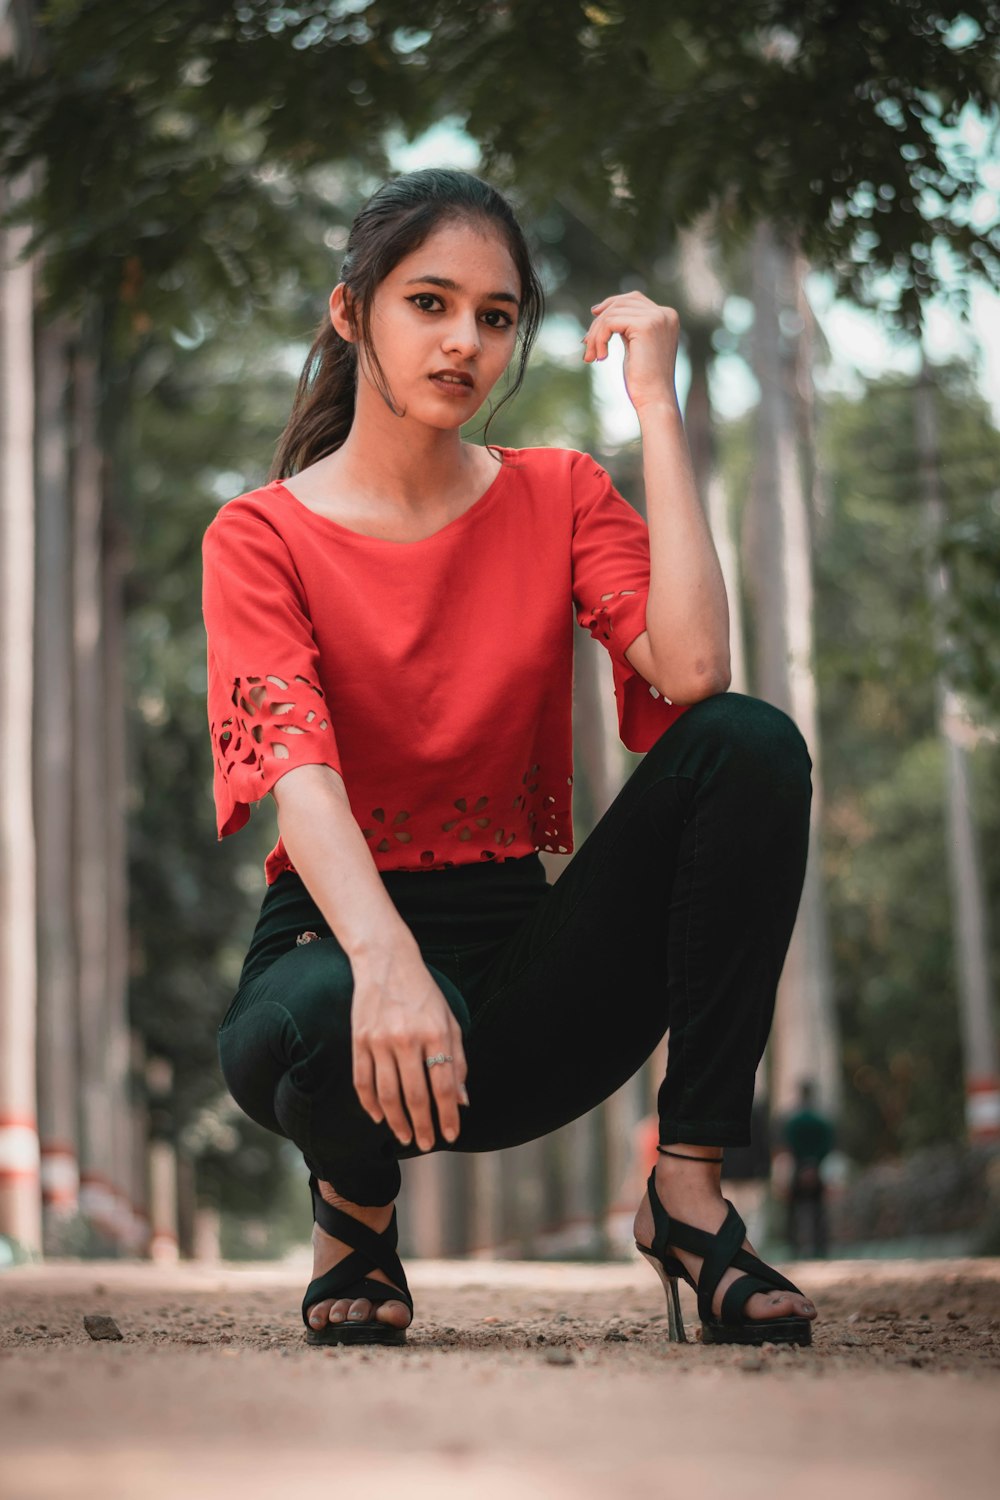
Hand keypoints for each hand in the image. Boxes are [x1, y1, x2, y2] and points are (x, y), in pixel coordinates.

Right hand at [349, 945, 468, 1152]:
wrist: (387, 962)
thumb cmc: (424, 995)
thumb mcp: (450, 1021)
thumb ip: (458, 1061)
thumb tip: (462, 1102)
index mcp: (436, 1034)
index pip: (444, 1086)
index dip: (448, 1116)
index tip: (451, 1136)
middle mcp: (408, 1039)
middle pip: (416, 1096)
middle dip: (423, 1126)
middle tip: (426, 1144)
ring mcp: (380, 1040)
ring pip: (387, 1094)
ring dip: (397, 1122)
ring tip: (405, 1137)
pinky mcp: (359, 1040)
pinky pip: (363, 1081)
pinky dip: (370, 1104)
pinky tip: (379, 1117)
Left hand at [582, 290, 680, 413]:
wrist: (654, 399)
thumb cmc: (643, 380)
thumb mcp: (635, 346)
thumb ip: (626, 326)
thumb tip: (600, 310)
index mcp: (666, 316)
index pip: (633, 299)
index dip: (610, 305)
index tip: (593, 315)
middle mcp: (665, 313)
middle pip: (621, 303)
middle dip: (599, 322)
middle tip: (586, 344)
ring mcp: (657, 318)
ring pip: (612, 313)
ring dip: (596, 334)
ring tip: (592, 355)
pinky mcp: (645, 325)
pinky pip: (610, 322)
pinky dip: (599, 338)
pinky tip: (600, 357)